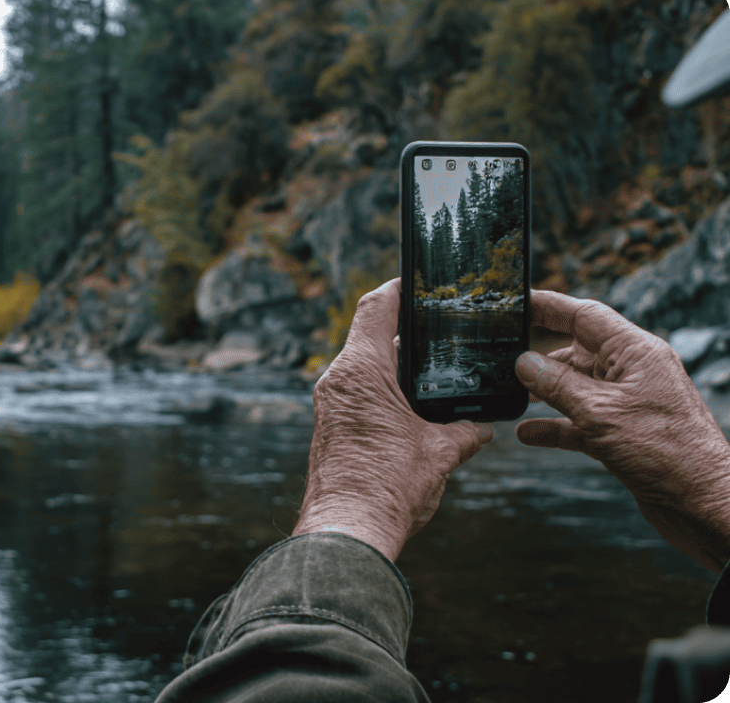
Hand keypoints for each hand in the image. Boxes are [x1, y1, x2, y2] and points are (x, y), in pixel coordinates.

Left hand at [291, 277, 492, 561]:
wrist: (348, 532)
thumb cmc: (389, 487)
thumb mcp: (441, 452)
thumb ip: (466, 431)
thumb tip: (482, 428)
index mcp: (360, 371)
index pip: (376, 307)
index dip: (399, 288)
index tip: (419, 280)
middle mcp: (338, 381)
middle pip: (371, 336)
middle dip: (407, 334)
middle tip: (441, 331)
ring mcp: (330, 405)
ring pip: (365, 368)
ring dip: (396, 367)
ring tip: (434, 372)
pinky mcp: (330, 428)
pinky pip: (358, 394)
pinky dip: (385, 392)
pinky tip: (414, 409)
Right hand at [515, 290, 729, 572]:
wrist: (700, 502)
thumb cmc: (664, 451)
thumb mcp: (599, 411)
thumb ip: (557, 384)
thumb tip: (524, 362)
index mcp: (635, 352)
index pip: (585, 315)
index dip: (549, 306)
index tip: (517, 302)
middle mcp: (633, 372)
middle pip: (577, 350)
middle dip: (540, 353)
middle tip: (502, 353)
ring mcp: (627, 403)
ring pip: (575, 386)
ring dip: (544, 391)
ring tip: (512, 393)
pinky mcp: (622, 433)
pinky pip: (579, 421)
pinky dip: (554, 425)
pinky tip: (528, 432)